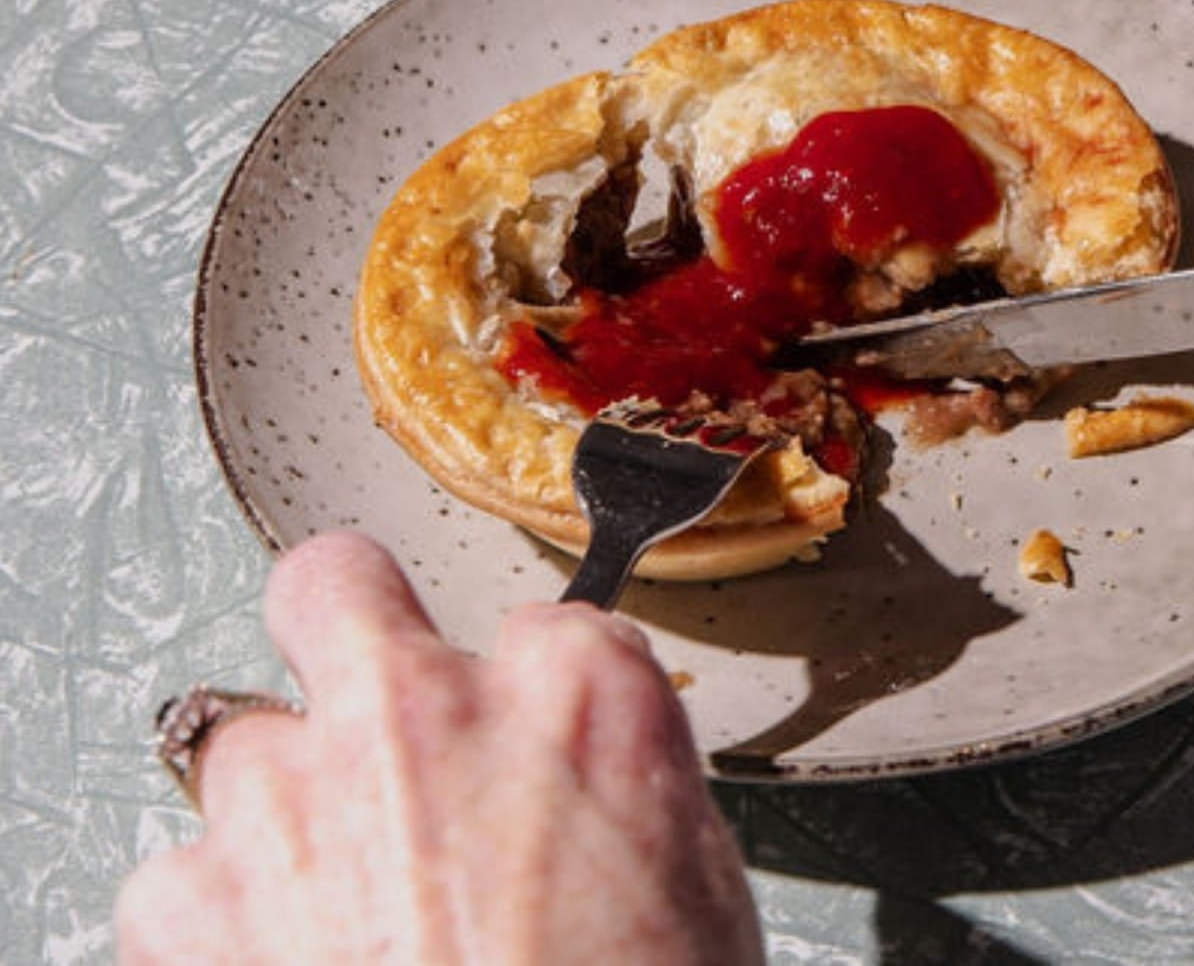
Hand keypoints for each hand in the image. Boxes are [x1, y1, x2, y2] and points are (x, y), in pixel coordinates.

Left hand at [118, 532, 764, 965]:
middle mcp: (424, 713)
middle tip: (372, 706)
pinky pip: (178, 881)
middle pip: (334, 584)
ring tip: (337, 908)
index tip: (532, 746)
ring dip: (282, 811)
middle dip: (343, 626)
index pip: (548, 622)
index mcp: (577, 698)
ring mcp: (292, 799)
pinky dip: (219, 926)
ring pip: (242, 744)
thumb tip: (582, 789)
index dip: (537, 694)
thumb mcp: (698, 887)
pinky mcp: (188, 911)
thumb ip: (626, 790)